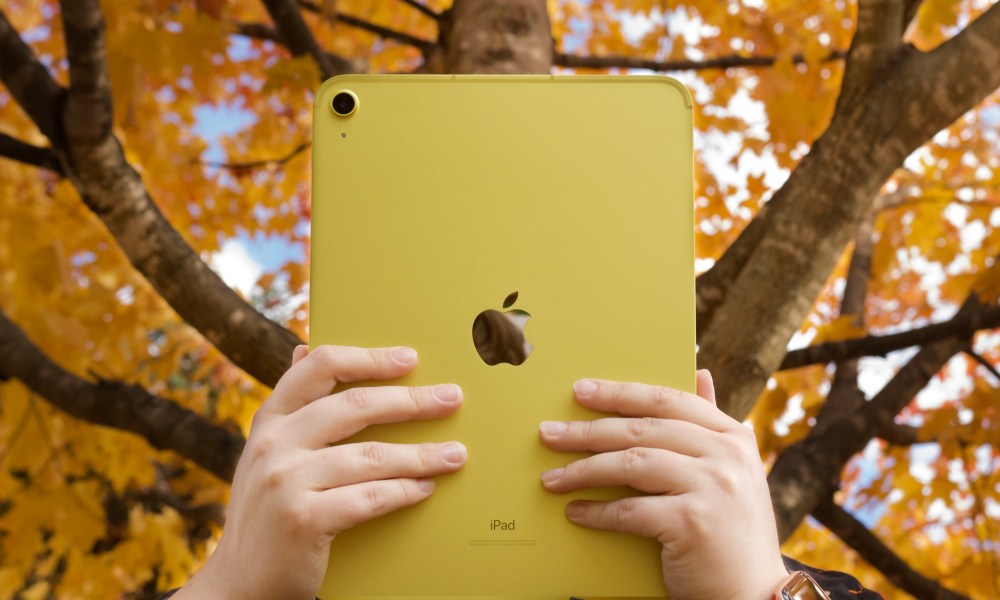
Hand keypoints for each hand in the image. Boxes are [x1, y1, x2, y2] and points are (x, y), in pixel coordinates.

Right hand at [175, 345, 466, 599]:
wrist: (239, 582)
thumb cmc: (268, 511)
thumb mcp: (267, 452)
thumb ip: (293, 409)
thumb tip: (306, 349)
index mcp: (270, 419)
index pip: (321, 367)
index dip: (369, 359)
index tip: (410, 358)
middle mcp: (274, 443)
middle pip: (356, 406)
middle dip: (412, 401)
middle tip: (452, 398)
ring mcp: (285, 481)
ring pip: (372, 456)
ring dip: (421, 454)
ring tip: (455, 454)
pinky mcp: (302, 519)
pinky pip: (369, 498)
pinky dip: (403, 492)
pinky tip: (425, 488)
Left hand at [539, 371, 786, 599]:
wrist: (755, 595)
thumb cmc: (732, 532)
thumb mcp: (732, 472)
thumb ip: (710, 426)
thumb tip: (699, 372)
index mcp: (733, 436)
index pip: (668, 401)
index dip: (621, 393)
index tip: (581, 390)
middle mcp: (726, 455)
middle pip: (642, 430)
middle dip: (588, 431)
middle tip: (549, 434)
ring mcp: (712, 486)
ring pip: (630, 464)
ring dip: (583, 471)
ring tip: (551, 478)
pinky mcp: (692, 522)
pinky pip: (630, 510)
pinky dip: (597, 512)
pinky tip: (575, 512)